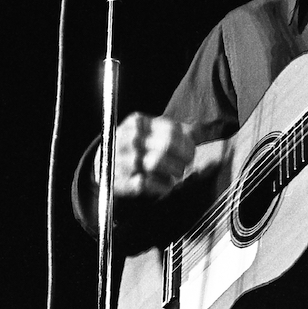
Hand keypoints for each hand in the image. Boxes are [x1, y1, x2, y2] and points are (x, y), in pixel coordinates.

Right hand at [94, 112, 213, 198]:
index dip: (187, 144)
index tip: (192, 152)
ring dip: (174, 172)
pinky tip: (166, 186)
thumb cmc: (138, 147)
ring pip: (157, 164)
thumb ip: (178, 130)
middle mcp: (127, 138)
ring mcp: (121, 159)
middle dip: (183, 158)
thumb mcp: (153, 132)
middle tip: (186, 165)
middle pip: (166, 146)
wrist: (104, 164)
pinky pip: (146, 184)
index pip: (173, 131)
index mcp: (138, 121)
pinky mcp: (119, 181)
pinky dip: (162, 187)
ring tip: (175, 175)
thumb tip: (202, 131)